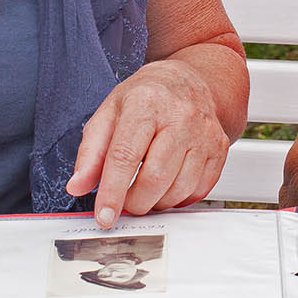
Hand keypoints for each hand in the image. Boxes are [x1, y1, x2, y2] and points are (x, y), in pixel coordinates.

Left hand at [64, 60, 229, 227]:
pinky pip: (199, 190)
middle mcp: (180, 117)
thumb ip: (91, 152)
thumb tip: (78, 186)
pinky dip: (179, 199)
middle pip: (155, 178)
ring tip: (145, 191)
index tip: (104, 217)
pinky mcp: (219, 148)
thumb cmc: (145, 97)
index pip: (125, 156)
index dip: (112, 192)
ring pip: (179, 189)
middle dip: (135, 202)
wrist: (188, 80)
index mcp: (146, 104)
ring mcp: (204, 133)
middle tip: (125, 202)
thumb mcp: (109, 113)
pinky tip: (167, 186)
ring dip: (157, 202)